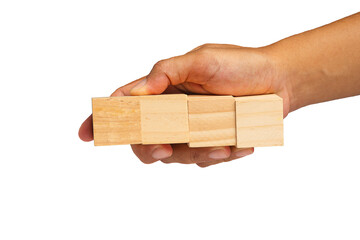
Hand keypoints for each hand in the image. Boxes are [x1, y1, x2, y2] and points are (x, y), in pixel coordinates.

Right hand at [79, 44, 291, 166]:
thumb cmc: (240, 65)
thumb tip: (137, 90)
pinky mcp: (211, 144)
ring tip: (223, 144)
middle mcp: (174, 113)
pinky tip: (237, 144)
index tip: (87, 133)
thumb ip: (167, 72)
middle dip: (149, 148)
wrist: (278, 82)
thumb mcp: (201, 59)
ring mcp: (192, 131)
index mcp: (165, 90)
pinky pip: (205, 160)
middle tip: (164, 148)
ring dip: (197, 154)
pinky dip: (219, 155)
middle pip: (144, 140)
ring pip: (177, 155)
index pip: (127, 105)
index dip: (104, 119)